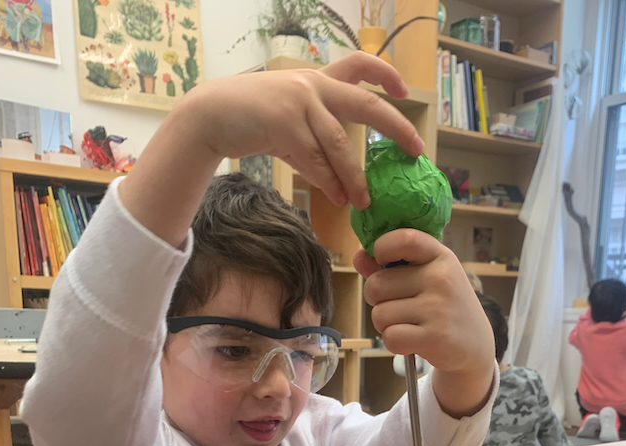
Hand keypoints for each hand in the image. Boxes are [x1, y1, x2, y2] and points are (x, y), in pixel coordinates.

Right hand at [200, 53, 424, 208]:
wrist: (210, 115)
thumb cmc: (251, 121)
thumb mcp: (289, 124)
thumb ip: (317, 144)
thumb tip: (342, 184)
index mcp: (318, 81)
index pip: (358, 64)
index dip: (385, 74)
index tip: (404, 90)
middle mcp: (313, 86)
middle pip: (366, 104)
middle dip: (396, 127)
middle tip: (416, 149)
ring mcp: (299, 103)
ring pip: (339, 144)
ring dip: (355, 176)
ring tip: (365, 200)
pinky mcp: (282, 123)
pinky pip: (314, 159)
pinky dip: (329, 182)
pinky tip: (339, 198)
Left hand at [355, 230, 495, 416]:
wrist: (475, 345)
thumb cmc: (444, 307)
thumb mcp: (427, 279)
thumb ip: (392, 267)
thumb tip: (359, 256)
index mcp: (440, 257)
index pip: (403, 239)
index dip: (381, 248)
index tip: (381, 260)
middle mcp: (440, 278)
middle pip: (376, 285)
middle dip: (377, 300)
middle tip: (397, 306)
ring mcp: (438, 308)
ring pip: (380, 314)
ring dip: (386, 324)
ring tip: (408, 324)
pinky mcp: (434, 337)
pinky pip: (390, 337)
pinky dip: (394, 342)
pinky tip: (411, 340)